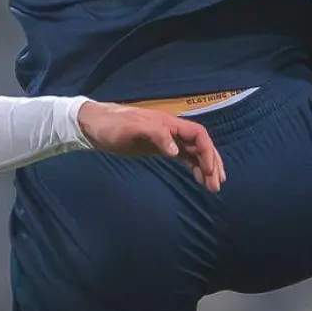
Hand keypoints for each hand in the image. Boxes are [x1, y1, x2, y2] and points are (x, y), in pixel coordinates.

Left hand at [76, 102, 225, 191]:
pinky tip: (198, 179)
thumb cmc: (112, 125)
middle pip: (200, 145)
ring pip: (194, 153)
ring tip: (212, 187)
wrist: (94, 125)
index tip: (209, 171)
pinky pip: (182, 157)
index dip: (208, 152)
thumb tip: (176, 152)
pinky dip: (193, 167)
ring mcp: (166, 140)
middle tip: (217, 185)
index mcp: (168, 123)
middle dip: (212, 163)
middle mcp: (171, 130)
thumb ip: (155, 135)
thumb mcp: (131, 128)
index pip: (198, 135)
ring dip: (205, 168)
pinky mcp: (158, 148)